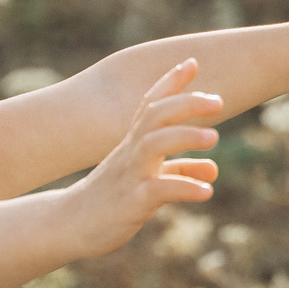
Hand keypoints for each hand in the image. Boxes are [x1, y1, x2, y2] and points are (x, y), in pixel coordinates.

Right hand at [66, 59, 222, 255]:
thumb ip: (180, 172)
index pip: (152, 104)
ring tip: (214, 136)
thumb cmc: (110, 200)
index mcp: (134, 143)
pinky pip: (158, 190)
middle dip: (186, 102)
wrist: (70, 225)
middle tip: (218, 101)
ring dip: (185, 136)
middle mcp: (131, 152)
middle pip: (155, 114)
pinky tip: (206, 192)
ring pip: (154, 144)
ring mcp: (130, 174)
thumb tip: (213, 169)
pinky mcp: (131, 202)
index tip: (192, 62)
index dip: (171, 82)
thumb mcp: (148, 181)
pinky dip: (184, 187)